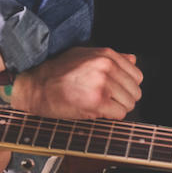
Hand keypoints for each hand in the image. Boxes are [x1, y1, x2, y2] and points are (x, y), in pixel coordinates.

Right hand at [12, 47, 142, 119]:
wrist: (35, 85)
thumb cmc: (56, 72)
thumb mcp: (84, 55)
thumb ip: (111, 58)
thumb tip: (133, 59)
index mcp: (106, 55)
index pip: (136, 75)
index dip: (127, 86)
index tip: (116, 91)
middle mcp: (107, 66)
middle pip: (135, 91)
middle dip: (123, 99)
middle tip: (107, 101)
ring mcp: (103, 83)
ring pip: (129, 104)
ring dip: (117, 109)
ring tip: (100, 106)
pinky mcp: (97, 101)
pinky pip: (120, 114)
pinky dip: (111, 117)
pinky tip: (97, 112)